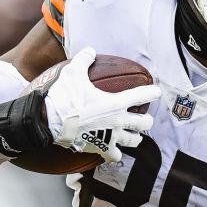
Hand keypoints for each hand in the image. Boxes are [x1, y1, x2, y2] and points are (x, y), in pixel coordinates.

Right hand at [45, 47, 160, 162]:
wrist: (49, 122)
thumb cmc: (64, 97)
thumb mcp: (73, 72)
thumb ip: (84, 59)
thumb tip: (90, 50)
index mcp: (116, 103)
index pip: (143, 96)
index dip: (153, 93)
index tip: (156, 92)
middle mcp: (118, 121)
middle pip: (145, 123)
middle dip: (147, 120)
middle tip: (144, 117)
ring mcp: (111, 137)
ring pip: (134, 141)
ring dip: (135, 137)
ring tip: (133, 135)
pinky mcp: (101, 149)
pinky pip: (115, 156)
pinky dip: (116, 154)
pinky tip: (114, 151)